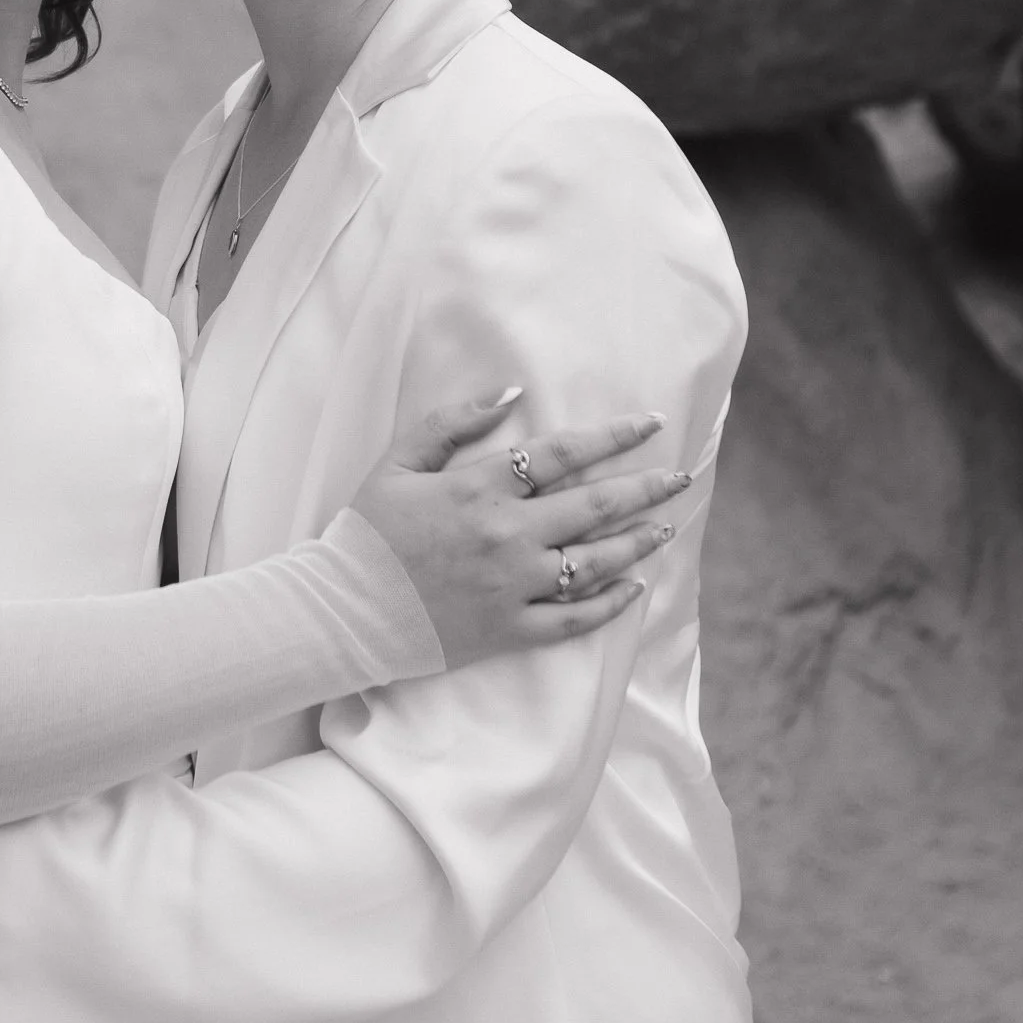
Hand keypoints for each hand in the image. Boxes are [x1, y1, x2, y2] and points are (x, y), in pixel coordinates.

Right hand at [346, 395, 688, 669]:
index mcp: (479, 487)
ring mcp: (512, 585)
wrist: (342, 611)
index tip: (650, 423)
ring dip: (637, 541)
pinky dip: (609, 603)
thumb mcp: (398, 461)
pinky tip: (633, 587)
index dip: (613, 435)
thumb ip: (452, 421)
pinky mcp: (509, 629)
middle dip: (645, 487)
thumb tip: (511, 392)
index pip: (563, 453)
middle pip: (594, 505)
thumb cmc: (367, 531)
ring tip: (665, 526)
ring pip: (594, 562)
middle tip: (680, 476)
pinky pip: (574, 618)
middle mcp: (506, 534)